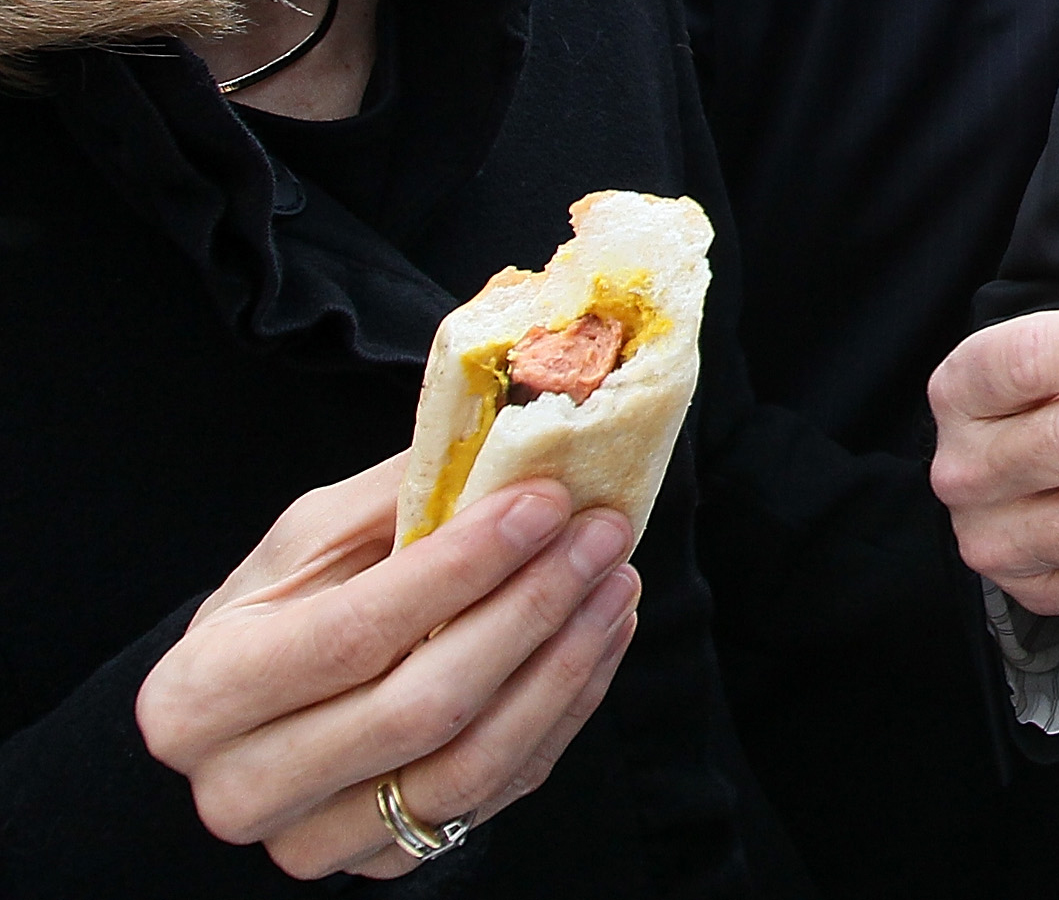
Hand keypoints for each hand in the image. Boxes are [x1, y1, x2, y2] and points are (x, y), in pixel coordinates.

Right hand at [137, 460, 638, 880]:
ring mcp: (315, 841)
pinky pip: (499, 791)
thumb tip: (516, 441)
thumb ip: (400, 498)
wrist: (255, 708)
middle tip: (602, 535)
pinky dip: (565, 707)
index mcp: (199, 694)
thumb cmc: (283, 607)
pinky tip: (601, 635)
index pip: (354, 632)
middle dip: (531, 610)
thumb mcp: (311, 538)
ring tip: (618, 581)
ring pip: (472, 764)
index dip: (462, 566)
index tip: (544, 503)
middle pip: (422, 709)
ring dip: (565, 664)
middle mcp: (244, 787)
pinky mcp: (383, 862)